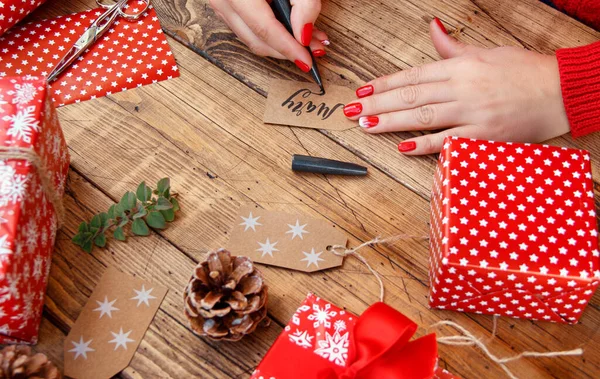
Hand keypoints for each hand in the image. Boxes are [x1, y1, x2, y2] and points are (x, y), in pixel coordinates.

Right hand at [209, 0, 328, 71]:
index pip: (264, 29)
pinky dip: (270, 34)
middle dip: (287, 50)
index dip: (288, 48)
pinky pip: (246, 28)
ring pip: (251, 38)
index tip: (308, 61)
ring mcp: (219, 3)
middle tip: (315, 50)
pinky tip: (291, 32)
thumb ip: (304, 3)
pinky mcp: (223, 5)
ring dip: (281, 45)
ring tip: (309, 40)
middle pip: (256, 40)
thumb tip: (304, 34)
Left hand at [343, 18, 569, 154]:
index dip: (384, 84)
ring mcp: (471, 112)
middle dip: (377, 103)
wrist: (560, 92)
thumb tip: (433, 28)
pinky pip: (447, 141)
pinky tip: (402, 147)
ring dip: (390, 122)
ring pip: (422, 117)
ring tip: (366, 126)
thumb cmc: (524, 72)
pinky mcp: (483, 135)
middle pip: (410, 96)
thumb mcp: (486, 52)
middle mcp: (461, 87)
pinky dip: (423, 145)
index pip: (412, 76)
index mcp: (460, 66)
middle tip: (351, 111)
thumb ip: (452, 47)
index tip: (362, 91)